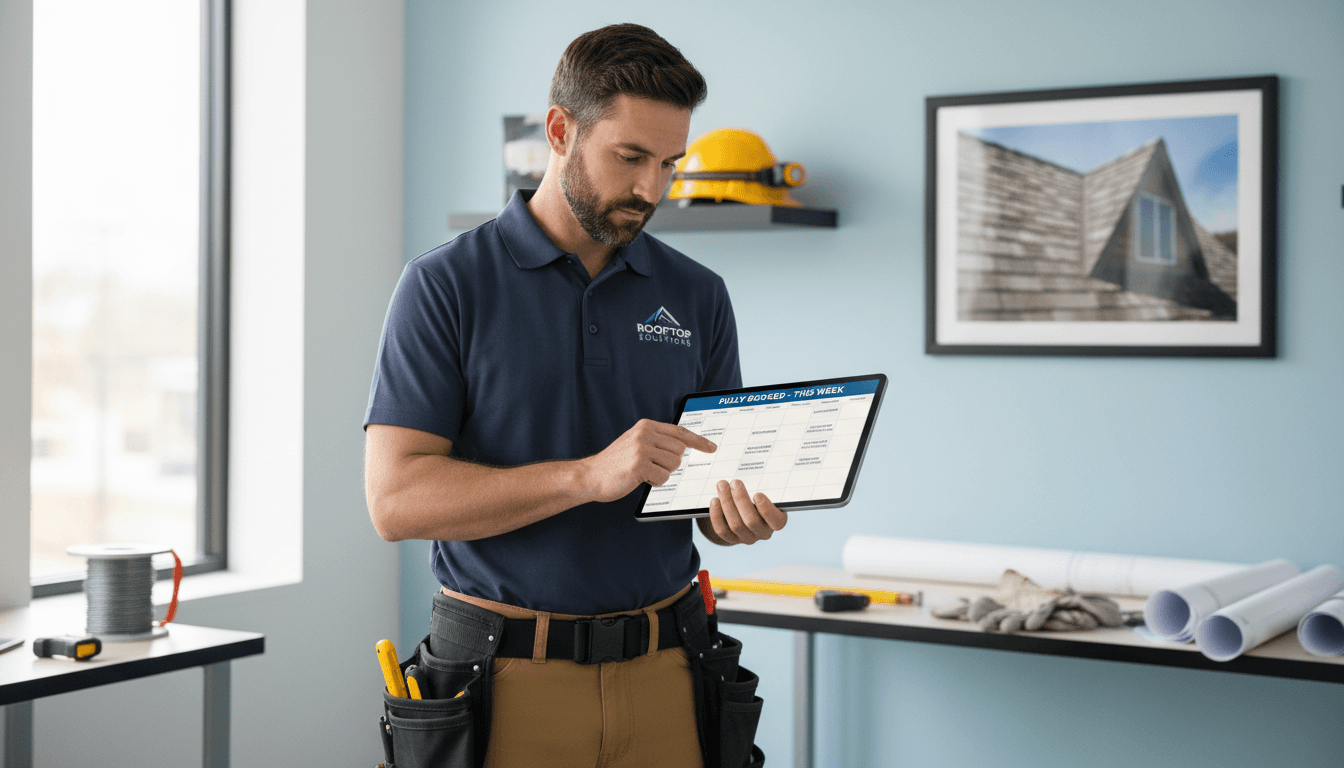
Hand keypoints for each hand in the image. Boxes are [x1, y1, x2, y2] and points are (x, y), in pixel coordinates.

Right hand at [582, 419, 716, 502]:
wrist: (591, 475)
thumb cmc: (617, 463)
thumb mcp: (636, 443)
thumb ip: (657, 441)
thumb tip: (683, 447)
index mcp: (646, 425)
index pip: (680, 432)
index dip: (698, 440)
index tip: (712, 447)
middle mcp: (645, 433)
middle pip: (680, 451)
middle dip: (671, 463)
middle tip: (652, 466)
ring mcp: (641, 449)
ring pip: (674, 465)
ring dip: (662, 473)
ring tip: (644, 472)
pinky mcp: (639, 465)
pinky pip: (664, 477)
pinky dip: (655, 482)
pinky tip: (640, 479)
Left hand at [707, 480, 786, 544]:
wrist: (747, 510)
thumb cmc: (760, 496)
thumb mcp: (768, 491)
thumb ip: (765, 485)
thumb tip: (752, 467)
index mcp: (777, 521)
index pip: (776, 522)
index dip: (766, 509)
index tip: (757, 494)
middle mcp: (764, 533)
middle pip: (751, 521)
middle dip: (741, 500)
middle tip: (735, 482)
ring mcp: (747, 538)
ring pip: (735, 525)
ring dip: (727, 503)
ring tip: (722, 486)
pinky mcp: (732, 539)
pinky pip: (722, 530)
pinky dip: (717, 515)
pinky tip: (714, 500)